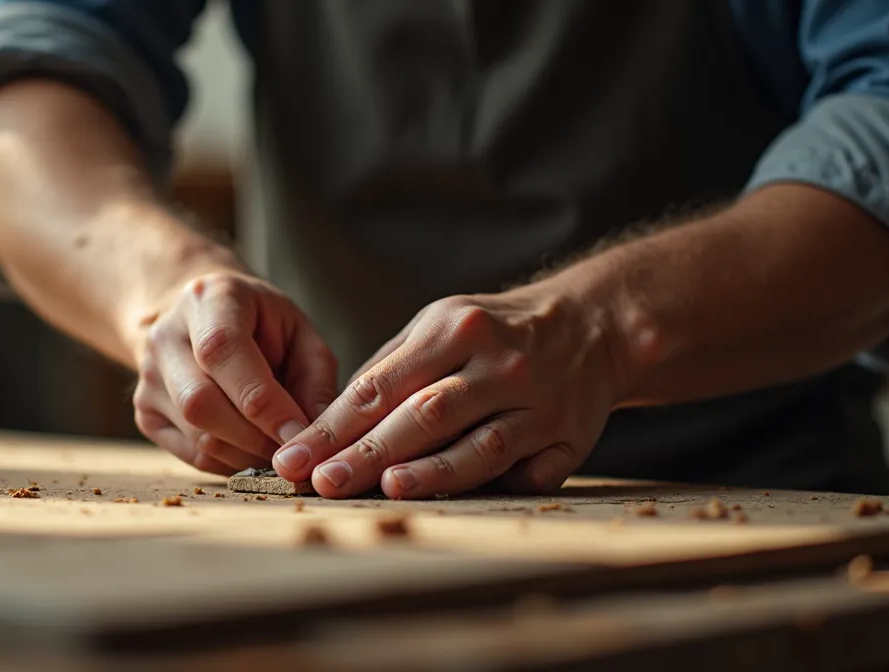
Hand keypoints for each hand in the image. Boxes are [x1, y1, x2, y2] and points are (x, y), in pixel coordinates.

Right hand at [132, 271, 339, 475]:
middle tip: (292, 449)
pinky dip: (230, 463)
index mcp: (208, 300)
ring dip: (246, 455)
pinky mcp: (145, 413)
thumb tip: (317, 433)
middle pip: (200, 401)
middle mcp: (165, 336)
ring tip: (276, 449)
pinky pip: (191, 455)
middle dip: (254, 437)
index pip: (223, 352)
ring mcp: (148, 378)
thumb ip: (314, 377)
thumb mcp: (297, 329)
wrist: (196, 317)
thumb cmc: (258, 323)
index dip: (263, 401)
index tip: (298, 433)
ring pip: (196, 435)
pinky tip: (251, 449)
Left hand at [271, 287, 626, 498]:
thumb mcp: (440, 324)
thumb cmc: (493, 331)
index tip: (296, 456)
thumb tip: (330, 424)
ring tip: (388, 489)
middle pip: (426, 415)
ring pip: (480, 445)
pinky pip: (531, 470)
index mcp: (456, 328)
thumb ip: (388, 369)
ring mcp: (539, 402)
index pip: (383, 385)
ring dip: (433, 471)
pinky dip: (498, 486)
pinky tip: (461, 503)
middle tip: (324, 482)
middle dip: (369, 453)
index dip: (334, 425)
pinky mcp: (570, 438)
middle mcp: (499, 364)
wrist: (592, 324)